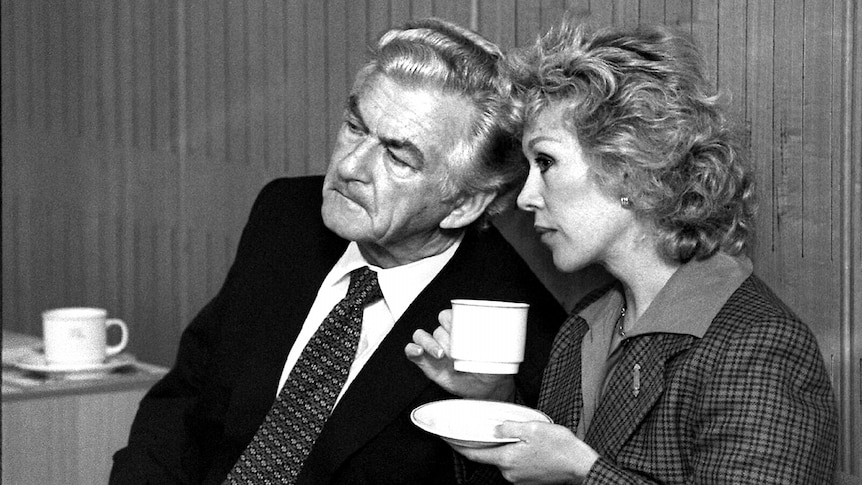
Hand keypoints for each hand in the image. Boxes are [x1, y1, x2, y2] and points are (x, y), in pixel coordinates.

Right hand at [404, 309, 514, 400]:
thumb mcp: (500, 354)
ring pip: (421, 336)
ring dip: (429, 344)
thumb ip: (499, 342)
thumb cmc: (492, 369)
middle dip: (444, 337)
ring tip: (441, 355)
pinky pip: (411, 351)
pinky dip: (412, 349)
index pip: (448, 316)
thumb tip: (505, 330)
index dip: (449, 319)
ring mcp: (434, 350)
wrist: (486, 390)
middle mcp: (446, 338)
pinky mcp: (426, 363)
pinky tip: (419, 352)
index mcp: (460, 330)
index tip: (457, 328)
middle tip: (454, 351)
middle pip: (437, 328)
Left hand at [452, 421, 597, 484]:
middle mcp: (509, 472)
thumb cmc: (561, 448)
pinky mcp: (527, 479)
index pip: (474, 454)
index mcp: (507, 459)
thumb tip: (493, 428)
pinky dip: (513, 454)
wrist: (580, 466)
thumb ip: (509, 428)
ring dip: (504, 447)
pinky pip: (513, 464)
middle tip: (488, 428)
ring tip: (518, 435)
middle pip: (489, 456)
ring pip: (502, 459)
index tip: (446, 438)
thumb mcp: (533, 428)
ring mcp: (518, 478)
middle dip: (486, 442)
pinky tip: (526, 445)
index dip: (458, 445)